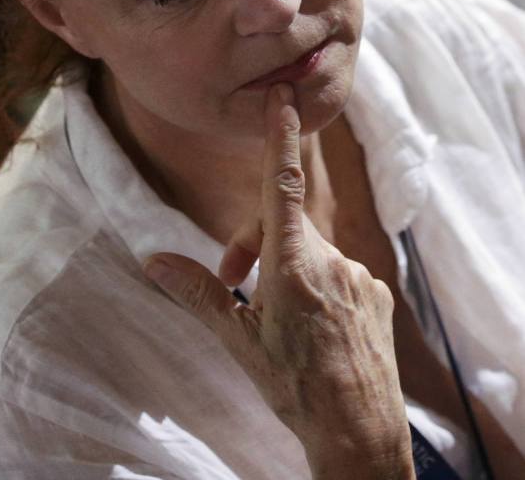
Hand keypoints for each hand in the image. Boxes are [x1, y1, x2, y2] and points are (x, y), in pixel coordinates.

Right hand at [143, 86, 414, 478]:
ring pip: (310, 251)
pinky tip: (313, 326)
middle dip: (252, 247)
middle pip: (283, 227)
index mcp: (294, 265)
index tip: (282, 96)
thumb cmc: (293, 387)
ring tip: (276, 319)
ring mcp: (359, 275)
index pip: (282, 185)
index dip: (280, 135)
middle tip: (233, 285)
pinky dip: (316, 285)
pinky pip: (338, 271)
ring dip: (285, 270)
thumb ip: (198, 292)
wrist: (359, 432)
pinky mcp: (377, 292)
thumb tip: (152, 260)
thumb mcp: (237, 340)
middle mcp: (332, 260)